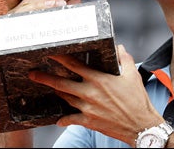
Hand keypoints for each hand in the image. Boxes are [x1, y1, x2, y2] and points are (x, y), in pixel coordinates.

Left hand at [28, 44, 164, 145]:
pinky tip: (58, 119)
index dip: (60, 58)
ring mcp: (87, 108)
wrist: (140, 126)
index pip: (74, 65)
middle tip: (33, 74)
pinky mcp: (89, 121)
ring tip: (49, 88)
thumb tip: (119, 47)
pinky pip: (71, 119)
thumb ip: (124, 59)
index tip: (49, 53)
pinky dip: (64, 119)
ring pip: (65, 98)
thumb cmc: (137, 99)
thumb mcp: (133, 75)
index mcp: (99, 79)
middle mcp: (89, 93)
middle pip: (61, 83)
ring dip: (56, 93)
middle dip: (45, 78)